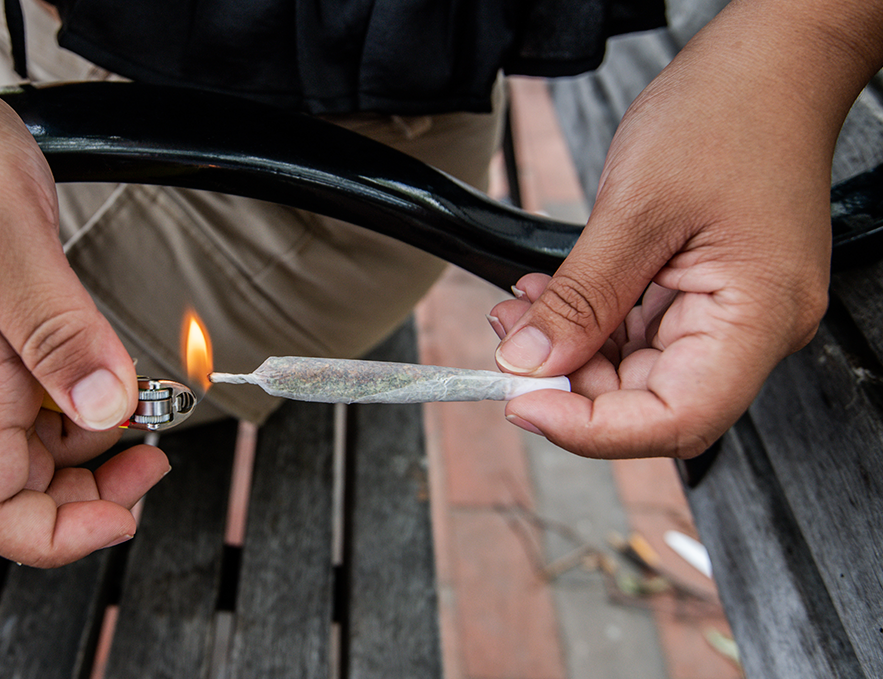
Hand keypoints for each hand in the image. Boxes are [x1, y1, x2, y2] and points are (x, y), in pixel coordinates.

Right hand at [0, 74, 168, 565]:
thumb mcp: (1, 232)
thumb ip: (55, 325)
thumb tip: (106, 407)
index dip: (51, 536)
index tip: (121, 512)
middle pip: (23, 495)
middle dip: (94, 498)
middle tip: (155, 459)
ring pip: (43, 453)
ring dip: (100, 452)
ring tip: (147, 411)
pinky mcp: (8, 339)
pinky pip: (51, 403)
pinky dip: (92, 406)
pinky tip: (115, 374)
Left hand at [487, 1, 882, 458]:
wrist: (769, 64)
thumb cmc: (730, 114)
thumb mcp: (637, 208)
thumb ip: (581, 298)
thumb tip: (530, 362)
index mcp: (757, 317)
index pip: (675, 419)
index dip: (592, 428)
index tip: (524, 404)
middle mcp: (753, 328)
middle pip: (651, 401)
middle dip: (570, 382)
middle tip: (509, 349)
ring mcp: (731, 312)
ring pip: (637, 370)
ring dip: (570, 350)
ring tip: (519, 311)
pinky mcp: (706, 293)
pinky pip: (640, 331)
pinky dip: (588, 321)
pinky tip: (549, 296)